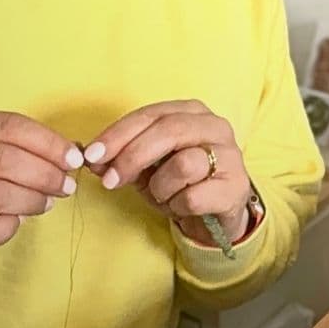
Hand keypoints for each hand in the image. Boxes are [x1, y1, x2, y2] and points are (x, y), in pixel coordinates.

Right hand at [0, 111, 82, 283]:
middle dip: (44, 172)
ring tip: (47, 204)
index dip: (47, 141)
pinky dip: (4, 228)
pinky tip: (16, 224)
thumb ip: (12, 148)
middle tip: (66, 186)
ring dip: (31, 199)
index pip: (7, 126)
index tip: (73, 157)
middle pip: (3, 157)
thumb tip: (69, 152)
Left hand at [84, 100, 251, 247]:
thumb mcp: (147, 167)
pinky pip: (193, 196)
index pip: (150, 114)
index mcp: (191, 112)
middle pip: (168, 131)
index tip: (92, 154)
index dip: (118, 134)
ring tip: (162, 195)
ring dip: (160, 187)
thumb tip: (93, 158)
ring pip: (182, 164)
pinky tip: (180, 207)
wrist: (216, 215)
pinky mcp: (236, 186)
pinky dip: (177, 205)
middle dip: (132, 156)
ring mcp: (229, 155)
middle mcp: (214, 125)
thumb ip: (122, 157)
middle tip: (110, 181)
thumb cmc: (179, 183)